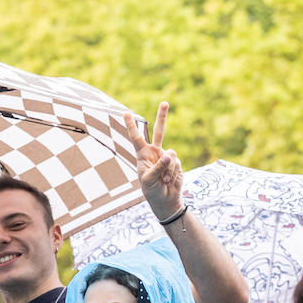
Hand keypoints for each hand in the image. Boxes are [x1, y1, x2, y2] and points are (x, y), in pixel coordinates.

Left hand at [123, 102, 183, 222]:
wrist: (165, 200)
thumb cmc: (152, 191)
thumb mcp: (149, 180)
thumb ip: (158, 167)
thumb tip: (168, 155)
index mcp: (143, 155)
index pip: (136, 138)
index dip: (131, 126)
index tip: (126, 113)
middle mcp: (155, 152)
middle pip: (159, 131)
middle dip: (162, 117)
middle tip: (165, 102)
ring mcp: (166, 156)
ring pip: (170, 155)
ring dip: (167, 169)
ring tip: (163, 180)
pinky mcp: (176, 162)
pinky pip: (176, 163)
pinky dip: (172, 173)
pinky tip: (169, 180)